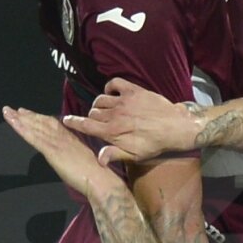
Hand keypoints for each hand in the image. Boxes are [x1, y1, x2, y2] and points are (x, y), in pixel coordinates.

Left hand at [2, 105, 112, 196]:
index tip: (29, 113)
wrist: (101, 180)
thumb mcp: (83, 162)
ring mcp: (58, 143)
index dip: (39, 117)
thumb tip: (67, 159)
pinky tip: (13, 123)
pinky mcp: (53, 151)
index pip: (53, 124)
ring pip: (35, 128)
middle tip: (13, 110)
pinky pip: (34, 138)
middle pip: (42, 123)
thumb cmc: (97, 176)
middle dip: (27, 116)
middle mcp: (64, 137)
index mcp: (72, 139)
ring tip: (7, 112)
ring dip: (19, 119)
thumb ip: (73, 157)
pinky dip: (22, 129)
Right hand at [63, 78, 197, 165]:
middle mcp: (115, 115)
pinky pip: (114, 83)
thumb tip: (99, 159)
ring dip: (99, 105)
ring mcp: (123, 101)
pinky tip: (112, 94)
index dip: (74, 122)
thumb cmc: (155, 144)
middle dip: (92, 118)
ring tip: (106, 111)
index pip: (86, 125)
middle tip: (99, 123)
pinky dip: (110, 87)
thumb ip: (115, 154)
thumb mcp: (135, 155)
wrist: (175, 127)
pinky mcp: (133, 91)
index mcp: (113, 132)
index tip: (66, 120)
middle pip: (93, 113)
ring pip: (100, 100)